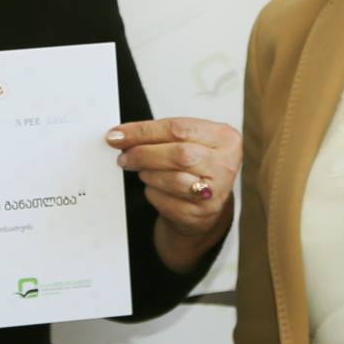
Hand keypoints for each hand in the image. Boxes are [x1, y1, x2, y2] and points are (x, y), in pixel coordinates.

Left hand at [107, 118, 240, 251]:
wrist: (207, 200)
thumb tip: (120, 135)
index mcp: (225, 139)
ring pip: (172, 180)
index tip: (118, 135)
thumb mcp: (188, 140)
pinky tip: (153, 186)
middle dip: (144, 154)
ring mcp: (215, 192)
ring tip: (141, 170)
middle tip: (125, 156)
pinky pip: (167, 201)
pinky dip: (153, 192)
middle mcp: (225, 165)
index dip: (144, 131)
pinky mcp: (201, 214)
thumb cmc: (196, 164)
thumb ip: (160, 134)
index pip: (179, 129)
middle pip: (179, 155)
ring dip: (148, 174)